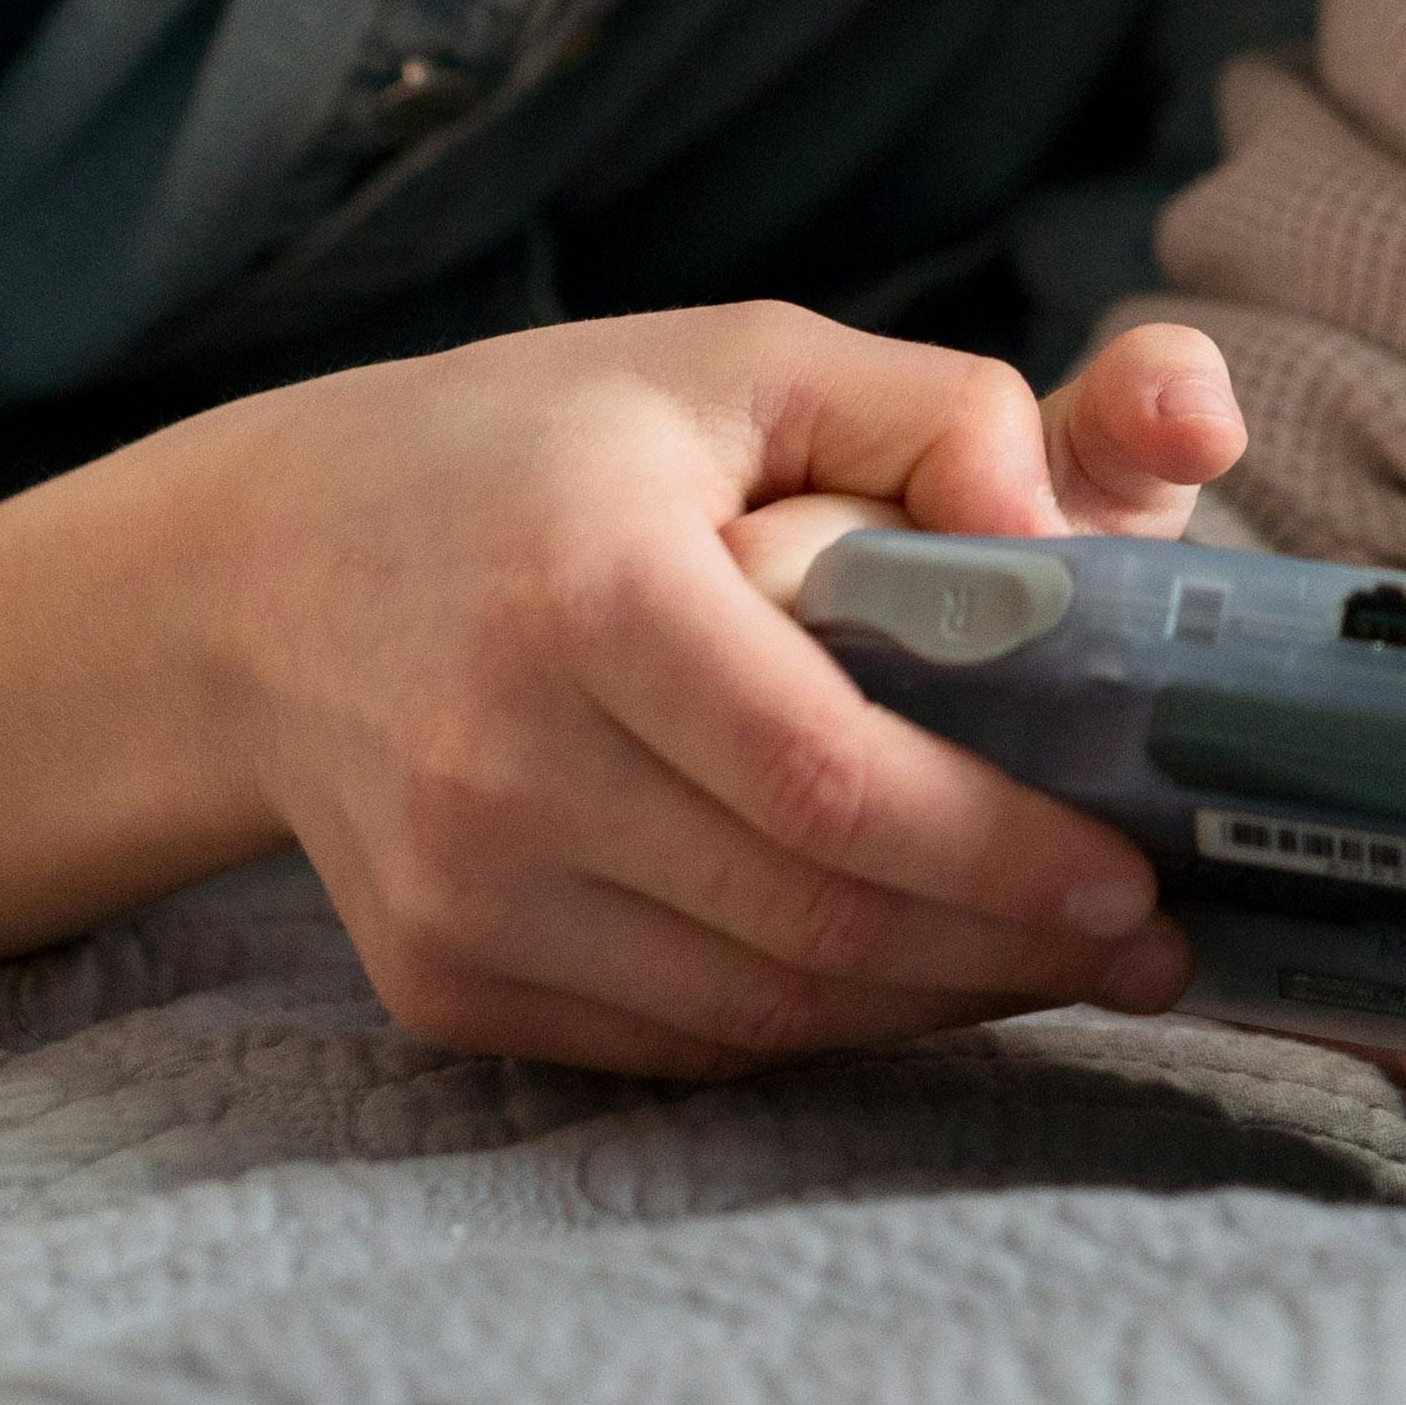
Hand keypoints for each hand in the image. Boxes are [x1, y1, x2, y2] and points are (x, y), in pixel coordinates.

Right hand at [203, 301, 1244, 1077]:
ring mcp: (462, 893)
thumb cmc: (544, 448)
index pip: (828, 778)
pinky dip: (811, 1024)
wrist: (261, 577)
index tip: (1131, 874)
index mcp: (589, 589)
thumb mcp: (741, 360)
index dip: (996, 849)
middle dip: (1005, 948)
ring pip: (756, 1010)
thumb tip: (1065, 542)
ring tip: (1052, 959)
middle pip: (808, 918)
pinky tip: (902, 973)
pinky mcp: (443, 982)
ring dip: (930, 1003)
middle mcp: (503, 759)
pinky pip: (674, 1044)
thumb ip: (936, 414)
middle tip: (1144, 943)